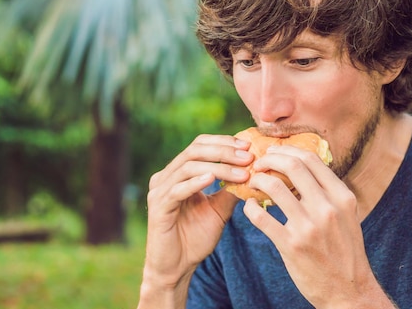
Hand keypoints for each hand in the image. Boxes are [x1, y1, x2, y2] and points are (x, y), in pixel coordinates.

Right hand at [140, 134, 251, 293]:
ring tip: (242, 172)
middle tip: (249, 157)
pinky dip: (196, 182)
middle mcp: (165, 177)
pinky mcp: (158, 207)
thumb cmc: (195, 238)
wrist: (177, 268)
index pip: (199, 145)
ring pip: (189, 167)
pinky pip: (177, 189)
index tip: (248, 146)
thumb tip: (253, 171)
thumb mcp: (219, 209)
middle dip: (224, 151)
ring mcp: (159, 191)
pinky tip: (213, 179)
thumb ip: (231, 189)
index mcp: (177, 173)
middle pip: (194, 150)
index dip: (223, 142)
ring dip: (219, 167)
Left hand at [243, 145, 387, 307]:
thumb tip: (305, 168)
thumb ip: (330, 192)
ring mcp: (309, 227)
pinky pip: (262, 217)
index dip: (288, 150)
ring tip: (253, 183)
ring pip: (274, 187)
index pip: (312, 159)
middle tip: (259, 163)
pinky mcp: (291, 245)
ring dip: (258, 180)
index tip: (275, 152)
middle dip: (270, 159)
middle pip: (292, 165)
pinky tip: (250, 207)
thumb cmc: (345, 251)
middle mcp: (327, 208)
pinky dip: (250, 208)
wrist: (348, 291)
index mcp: (342, 197)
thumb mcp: (348, 216)